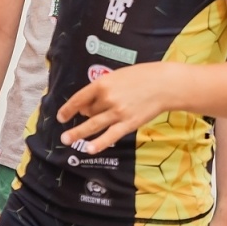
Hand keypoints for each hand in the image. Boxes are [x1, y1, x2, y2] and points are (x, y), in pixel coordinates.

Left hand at [56, 63, 174, 154]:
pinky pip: (110, 135)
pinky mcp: (128, 123)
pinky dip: (98, 143)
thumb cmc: (142, 77)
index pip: (79, 98)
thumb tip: (88, 105)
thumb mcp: (118, 76)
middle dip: (82, 118)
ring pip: (93, 125)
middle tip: (67, 132)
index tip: (61, 116)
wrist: (165, 84)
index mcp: (103, 83)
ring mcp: (118, 112)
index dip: (67, 109)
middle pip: (88, 112)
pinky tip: (89, 149)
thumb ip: (103, 89)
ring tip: (67, 140)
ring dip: (78, 134)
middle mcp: (107, 98)